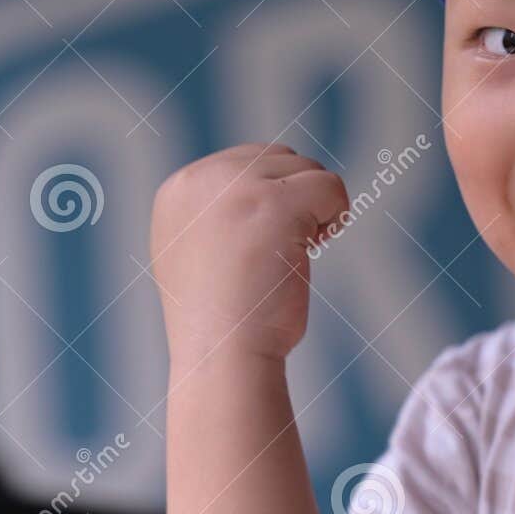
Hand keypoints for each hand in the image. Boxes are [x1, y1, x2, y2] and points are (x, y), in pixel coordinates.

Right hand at [150, 142, 348, 362]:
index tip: (264, 243)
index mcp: (179, 189)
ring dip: (315, 210)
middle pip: (279, 159)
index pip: (247, 162)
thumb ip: (218, 212)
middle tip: (286, 248)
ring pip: (307, 169)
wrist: (222, 355)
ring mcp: (236, 188)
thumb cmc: (221, 319)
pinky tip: (315, 247)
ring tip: (296, 252)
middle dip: (296, 200)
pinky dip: (335, 216)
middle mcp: (201, 179)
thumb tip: (264, 188)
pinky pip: (331, 187)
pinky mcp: (274, 204)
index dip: (272, 200)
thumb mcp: (201, 251)